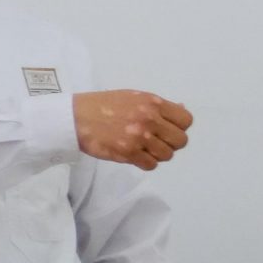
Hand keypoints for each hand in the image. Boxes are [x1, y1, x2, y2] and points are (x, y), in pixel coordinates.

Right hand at [73, 90, 193, 169]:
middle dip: (170, 142)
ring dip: (157, 154)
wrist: (76, 117)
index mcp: (153, 103)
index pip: (186, 120)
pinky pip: (151, 165)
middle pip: (180, 140)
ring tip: (143, 148)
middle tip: (156, 141)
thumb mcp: (134, 97)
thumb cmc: (104, 104)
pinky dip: (145, 162)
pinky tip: (135, 154)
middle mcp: (149, 119)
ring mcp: (139, 137)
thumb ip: (159, 105)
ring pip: (167, 155)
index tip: (167, 129)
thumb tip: (182, 109)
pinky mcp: (128, 152)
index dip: (179, 127)